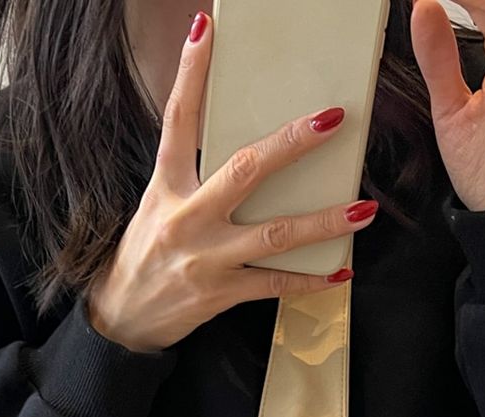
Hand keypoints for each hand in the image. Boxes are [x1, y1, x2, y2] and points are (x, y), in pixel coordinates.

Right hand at [86, 10, 376, 353]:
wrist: (120, 318)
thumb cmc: (146, 255)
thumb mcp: (159, 204)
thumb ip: (194, 176)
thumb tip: (247, 149)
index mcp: (167, 186)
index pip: (177, 118)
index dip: (191, 73)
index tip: (205, 31)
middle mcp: (187, 218)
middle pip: (244, 170)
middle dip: (291, 144)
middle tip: (332, 119)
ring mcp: (206, 259)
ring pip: (273, 235)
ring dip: (324, 222)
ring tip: (363, 208)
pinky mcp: (219, 294)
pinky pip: (273, 284)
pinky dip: (309, 281)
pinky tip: (340, 271)